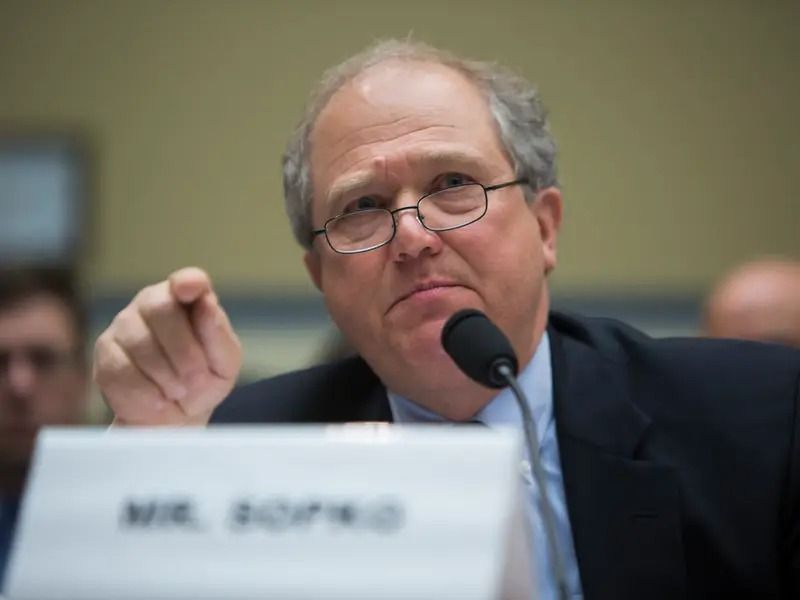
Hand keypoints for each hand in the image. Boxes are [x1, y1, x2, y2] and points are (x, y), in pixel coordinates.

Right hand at [94, 267, 241, 425]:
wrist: (173, 420)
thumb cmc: (203, 383)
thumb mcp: (223, 364)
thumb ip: (218, 334)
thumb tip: (207, 304)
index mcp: (187, 299)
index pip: (187, 280)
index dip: (188, 282)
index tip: (192, 289)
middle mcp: (152, 302)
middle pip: (162, 309)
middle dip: (185, 351)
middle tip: (196, 378)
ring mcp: (123, 325)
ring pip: (141, 343)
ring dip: (168, 376)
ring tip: (178, 390)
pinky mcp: (105, 354)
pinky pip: (123, 370)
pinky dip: (147, 392)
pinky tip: (158, 398)